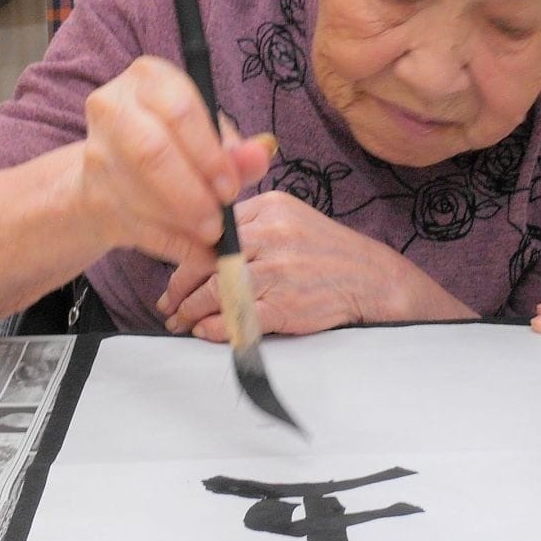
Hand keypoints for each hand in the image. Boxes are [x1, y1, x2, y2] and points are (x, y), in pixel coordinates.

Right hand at [78, 57, 271, 263]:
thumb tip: (263, 153)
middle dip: (192, 194)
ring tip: (213, 237)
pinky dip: (173, 245)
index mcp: (149, 79)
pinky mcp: (89, 195)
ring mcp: (95, 152)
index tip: (231, 189)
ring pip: (140, 193)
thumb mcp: (209, 140)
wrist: (111, 173)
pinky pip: (136, 226)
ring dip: (183, 224)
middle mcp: (113, 107)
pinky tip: (200, 253)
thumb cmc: (173, 146)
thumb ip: (237, 150)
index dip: (209, 154)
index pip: (179, 111)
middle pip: (152, 152)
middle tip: (220, 222)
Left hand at [157, 191, 474, 337]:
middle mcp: (270, 235)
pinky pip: (235, 318)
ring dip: (190, 311)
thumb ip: (251, 227)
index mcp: (268, 208)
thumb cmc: (328, 252)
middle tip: (169, 304)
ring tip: (181, 321)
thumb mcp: (292, 220)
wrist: (372, 278)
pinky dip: (214, 328)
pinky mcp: (283, 304)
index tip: (175, 276)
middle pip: (205, 261)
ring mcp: (276, 271)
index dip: (184, 257)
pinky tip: (206, 332)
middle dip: (179, 287)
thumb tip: (204, 248)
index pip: (210, 232)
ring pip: (214, 290)